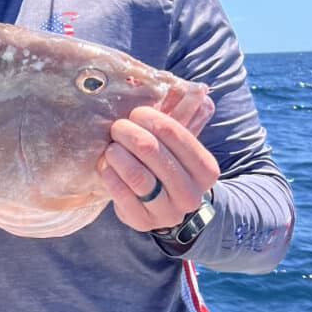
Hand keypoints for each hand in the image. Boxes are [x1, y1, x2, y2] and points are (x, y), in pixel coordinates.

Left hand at [97, 91, 219, 233]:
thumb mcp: (180, 147)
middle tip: (117, 126)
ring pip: (137, 176)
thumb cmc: (169, 166)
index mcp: (205, 170)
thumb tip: (197, 89)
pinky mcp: (142, 223)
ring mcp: (167, 213)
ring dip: (118, 155)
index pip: (179, 136)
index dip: (153, 119)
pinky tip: (105, 165)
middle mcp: (191, 194)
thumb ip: (185, 120)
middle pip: (154, 154)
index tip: (137, 112)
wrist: (165, 207)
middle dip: (130, 134)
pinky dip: (110, 175)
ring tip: (111, 146)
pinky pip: (121, 195)